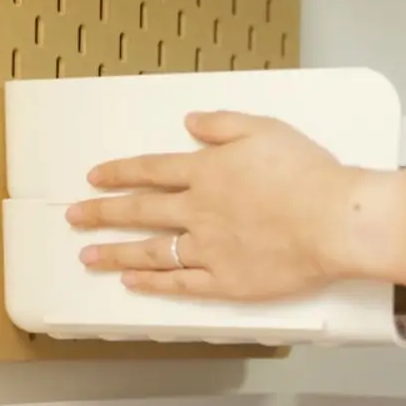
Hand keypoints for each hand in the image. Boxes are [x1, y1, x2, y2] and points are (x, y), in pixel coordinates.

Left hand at [66, 111, 362, 300]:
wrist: (332, 221)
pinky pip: (180, 284)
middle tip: (73, 217)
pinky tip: (132, 283)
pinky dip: (153, 284)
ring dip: (116, 254)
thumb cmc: (308, 174)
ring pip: (151, 251)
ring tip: (89, 257)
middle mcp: (198, 210)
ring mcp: (208, 249)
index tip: (95, 178)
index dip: (120, 173)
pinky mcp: (225, 281)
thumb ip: (223, 124)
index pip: (150, 171)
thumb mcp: (265, 129)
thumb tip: (190, 122)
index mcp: (206, 171)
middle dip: (101, 213)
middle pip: (138, 211)